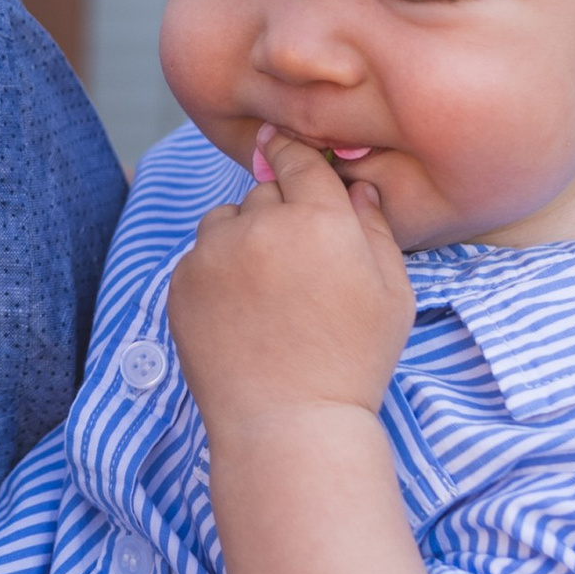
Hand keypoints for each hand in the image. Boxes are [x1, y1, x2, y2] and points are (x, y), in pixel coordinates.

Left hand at [167, 124, 413, 439]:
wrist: (289, 422)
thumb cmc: (352, 360)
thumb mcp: (392, 294)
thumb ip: (375, 229)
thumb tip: (357, 187)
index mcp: (319, 219)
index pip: (300, 158)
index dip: (296, 154)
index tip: (288, 151)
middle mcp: (261, 225)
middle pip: (264, 190)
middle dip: (280, 212)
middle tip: (299, 263)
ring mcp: (214, 254)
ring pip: (225, 219)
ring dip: (242, 237)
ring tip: (267, 292)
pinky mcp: (182, 283)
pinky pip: (199, 257)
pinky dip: (216, 272)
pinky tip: (241, 313)